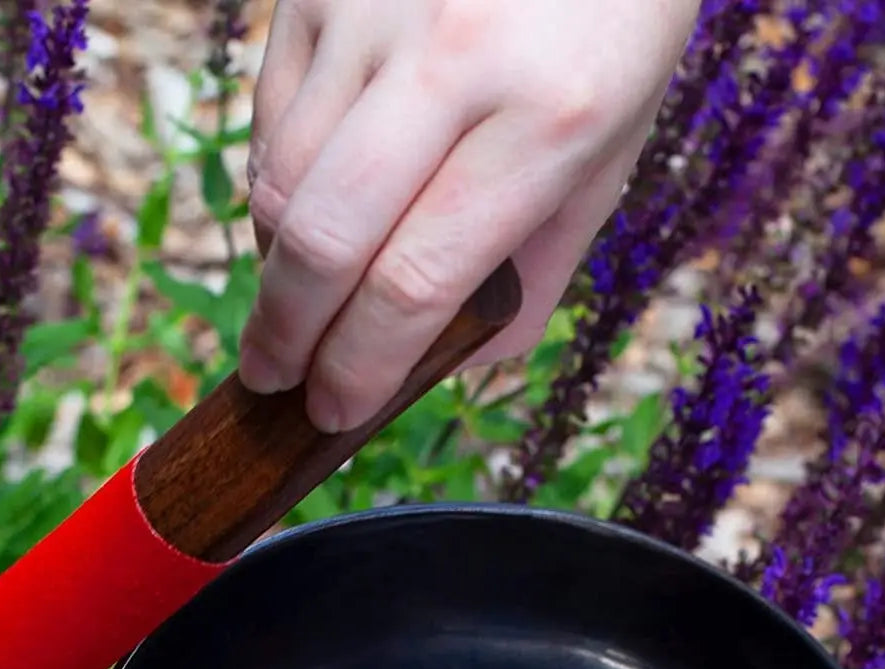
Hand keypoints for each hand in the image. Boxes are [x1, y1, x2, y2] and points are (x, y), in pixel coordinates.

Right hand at [238, 0, 702, 432]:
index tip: (335, 412)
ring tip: (299, 305)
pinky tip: (305, 219)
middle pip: (323, 242)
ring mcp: (376, 11)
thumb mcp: (611, 154)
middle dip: (285, 337)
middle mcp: (455, 61)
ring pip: (282, 182)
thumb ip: (536, 267)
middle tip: (275, 381)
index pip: (415, 283)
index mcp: (550, 121)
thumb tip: (450, 363)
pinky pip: (271, 117)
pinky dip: (277, 189)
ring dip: (279, 268)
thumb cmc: (612, 26)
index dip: (360, 367)